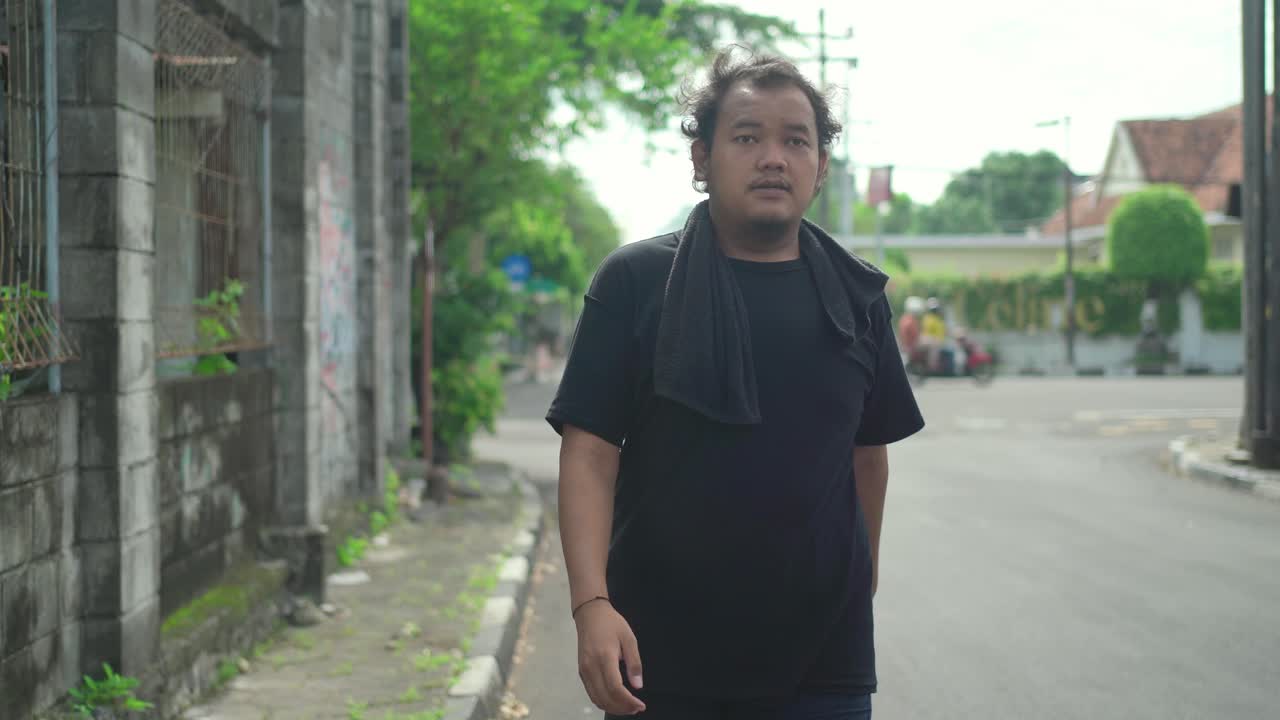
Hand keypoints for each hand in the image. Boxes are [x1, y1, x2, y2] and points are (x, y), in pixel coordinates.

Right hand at [574, 600, 645, 715]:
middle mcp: (591, 666)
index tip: (641, 705)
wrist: (590, 614)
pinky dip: (603, 701)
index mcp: (604, 656)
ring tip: (628, 707)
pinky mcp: (581, 672)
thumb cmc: (612, 624)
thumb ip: (634, 662)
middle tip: (636, 708)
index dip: (628, 701)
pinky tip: (615, 701)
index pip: (615, 688)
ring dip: (613, 707)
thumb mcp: (629, 638)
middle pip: (605, 697)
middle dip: (622, 708)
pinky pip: (591, 693)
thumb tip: (638, 686)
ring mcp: (584, 670)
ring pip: (596, 699)